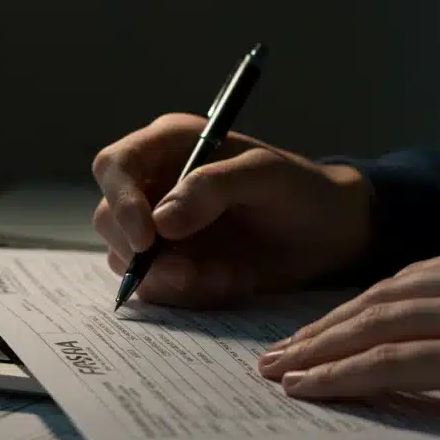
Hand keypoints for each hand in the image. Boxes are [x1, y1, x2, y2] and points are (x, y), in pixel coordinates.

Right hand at [92, 113, 371, 306]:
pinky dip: (191, 294)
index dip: (120, 201)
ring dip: (175, 278)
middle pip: (109, 219)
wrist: (330, 236)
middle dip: (145, 253)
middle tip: (192, 273)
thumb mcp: (266, 176)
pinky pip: (158, 288)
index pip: (115, 166)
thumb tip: (162, 221)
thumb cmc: (300, 191)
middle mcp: (156, 185)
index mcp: (169, 146)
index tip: (148, 238)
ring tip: (230, 275)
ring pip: (129, 261)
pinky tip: (233, 281)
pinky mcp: (174, 265)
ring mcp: (161, 229)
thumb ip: (214, 187)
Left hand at [257, 230, 439, 439]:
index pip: (410, 280)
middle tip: (281, 350)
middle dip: (325, 326)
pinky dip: (344, 373)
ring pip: (377, 322)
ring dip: (320, 348)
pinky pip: (393, 360)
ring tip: (281, 369)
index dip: (359, 308)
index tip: (323, 329)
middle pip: (383, 295)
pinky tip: (311, 386)